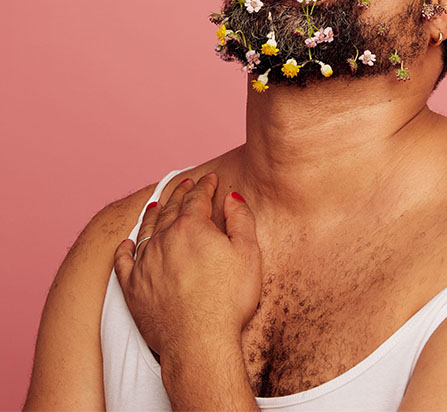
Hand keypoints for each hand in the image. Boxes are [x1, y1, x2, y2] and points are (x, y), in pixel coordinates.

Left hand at [114, 174, 261, 358]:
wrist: (199, 343)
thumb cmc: (228, 299)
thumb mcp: (248, 253)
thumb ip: (241, 219)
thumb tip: (231, 197)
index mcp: (192, 227)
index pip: (197, 197)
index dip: (205, 184)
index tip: (210, 178)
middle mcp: (164, 239)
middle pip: (171, 208)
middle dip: (180, 192)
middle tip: (185, 182)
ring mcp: (145, 263)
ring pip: (147, 229)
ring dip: (154, 213)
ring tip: (157, 204)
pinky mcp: (132, 288)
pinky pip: (123, 262)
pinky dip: (124, 249)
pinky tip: (125, 243)